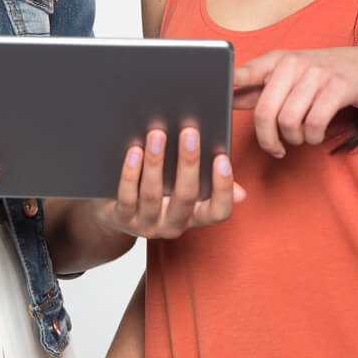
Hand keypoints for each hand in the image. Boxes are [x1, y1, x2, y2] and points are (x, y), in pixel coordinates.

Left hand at [93, 127, 244, 240]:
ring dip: (155, 162)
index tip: (221, 158)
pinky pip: (127, 197)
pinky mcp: (121, 219)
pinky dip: (130, 173)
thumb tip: (241, 192)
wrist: (116, 213)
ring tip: (157, 135)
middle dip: (188, 162)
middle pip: (186, 197)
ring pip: (153, 195)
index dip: (223, 188)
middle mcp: (173, 225)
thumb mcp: (182, 189)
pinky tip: (134, 151)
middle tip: (189, 132)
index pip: (218, 211)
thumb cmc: (158, 191)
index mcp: (194, 215)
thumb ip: (207, 182)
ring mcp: (146, 224)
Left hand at [234, 46, 357, 157]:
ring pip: (289, 122)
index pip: (245, 72)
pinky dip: (312, 138)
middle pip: (265, 112)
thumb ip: (257, 88)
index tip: (217, 97)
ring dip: (293, 140)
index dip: (229, 84)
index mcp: (275, 60)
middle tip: (275, 148)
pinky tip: (314, 136)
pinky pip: (314, 124)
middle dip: (267, 140)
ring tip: (299, 138)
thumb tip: (227, 97)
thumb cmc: (319, 77)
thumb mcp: (287, 77)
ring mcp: (316, 74)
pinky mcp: (338, 87)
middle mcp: (293, 64)